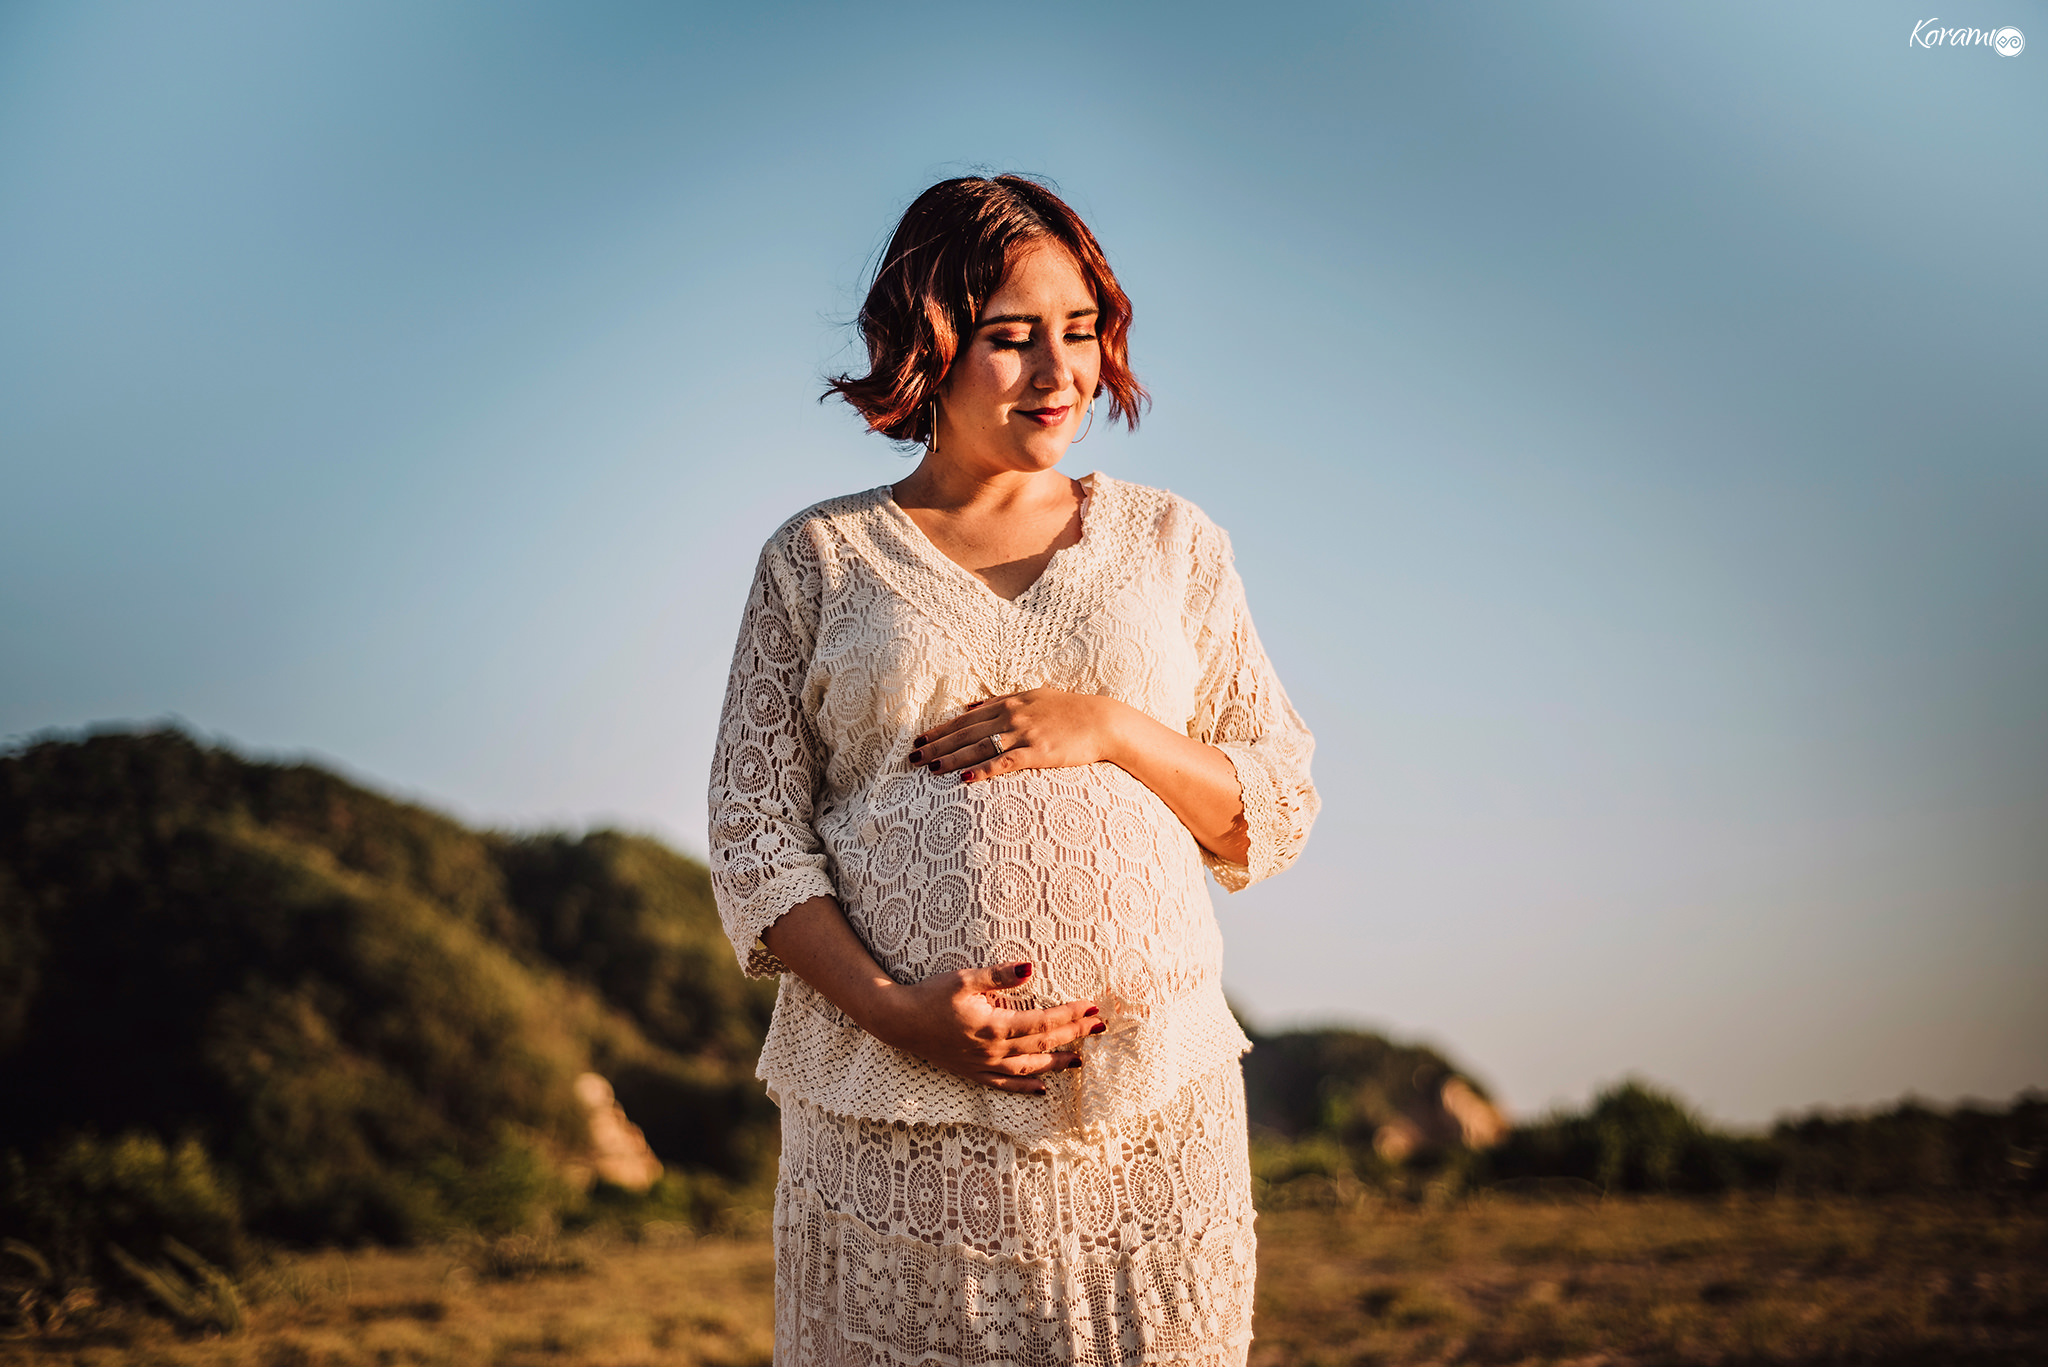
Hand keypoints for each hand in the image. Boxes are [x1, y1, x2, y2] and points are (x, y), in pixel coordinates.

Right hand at [865, 961, 1104, 1093]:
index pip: (1044, 1022)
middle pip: (1043, 1044)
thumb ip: (999, 976)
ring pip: (1029, 1068)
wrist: (898, 1022)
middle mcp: (993, 1051)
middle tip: (1099, 1027)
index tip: (1092, 1008)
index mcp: (995, 1027)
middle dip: (1074, 1036)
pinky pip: (1005, 1085)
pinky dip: (1026, 1087)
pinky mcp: (972, 1072)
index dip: (1070, 1016)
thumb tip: (1030, 968)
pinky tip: (1042, 1089)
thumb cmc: (930, 995)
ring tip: (1080, 1061)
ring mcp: (983, 1065)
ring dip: (1057, 1063)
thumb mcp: (964, 979)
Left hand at [908, 688, 1133, 782]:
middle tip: (913, 757)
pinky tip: (964, 778)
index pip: (965, 719)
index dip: (940, 729)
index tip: (919, 739)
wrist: (1102, 721)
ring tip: (929, 769)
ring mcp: (1024, 734)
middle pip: (966, 733)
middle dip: (937, 746)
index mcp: (1008, 703)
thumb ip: (1000, 700)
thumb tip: (970, 705)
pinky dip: (982, 770)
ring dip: (951, 758)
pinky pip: (1004, 763)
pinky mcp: (1038, 753)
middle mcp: (1012, 716)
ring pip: (979, 748)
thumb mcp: (1033, 696)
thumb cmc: (1068, 710)